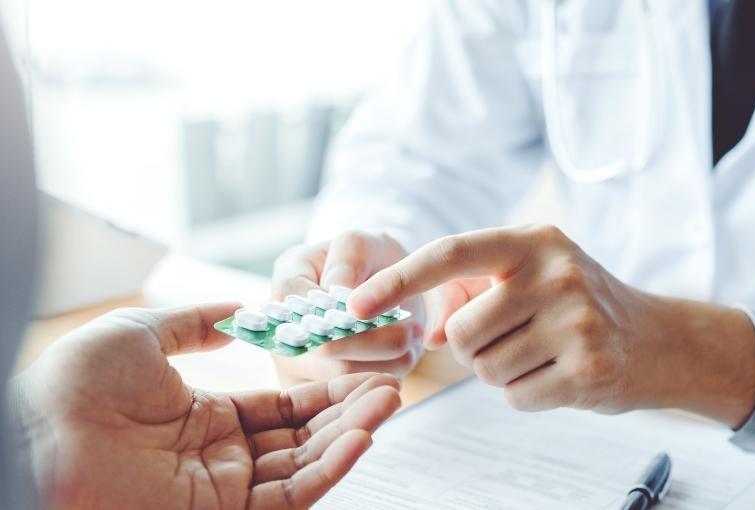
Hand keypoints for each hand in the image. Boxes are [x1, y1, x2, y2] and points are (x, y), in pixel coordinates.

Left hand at [15, 303, 401, 508]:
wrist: (35, 437)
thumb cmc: (73, 384)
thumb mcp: (140, 335)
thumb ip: (195, 323)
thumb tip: (242, 308)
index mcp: (205, 418)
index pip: (283, 406)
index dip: (324, 389)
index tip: (362, 370)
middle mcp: (221, 457)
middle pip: (303, 436)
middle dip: (348, 411)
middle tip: (391, 387)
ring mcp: (223, 489)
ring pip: (304, 465)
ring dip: (349, 435)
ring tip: (387, 402)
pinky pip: (289, 495)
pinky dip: (328, 470)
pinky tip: (359, 438)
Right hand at [270, 232, 424, 385]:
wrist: (383, 290)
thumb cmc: (369, 261)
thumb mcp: (364, 242)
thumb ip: (349, 256)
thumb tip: (337, 288)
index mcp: (286, 285)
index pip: (300, 305)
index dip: (340, 312)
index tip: (376, 308)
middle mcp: (282, 331)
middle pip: (324, 350)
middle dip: (372, 341)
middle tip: (410, 331)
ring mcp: (298, 367)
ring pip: (344, 377)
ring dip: (385, 361)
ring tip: (411, 340)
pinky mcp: (322, 392)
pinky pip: (355, 395)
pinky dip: (385, 378)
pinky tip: (403, 359)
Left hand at [348, 224, 754, 425]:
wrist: (659, 340)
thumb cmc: (580, 305)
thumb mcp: (532, 277)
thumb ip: (474, 292)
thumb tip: (425, 332)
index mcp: (535, 241)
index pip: (451, 253)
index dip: (398, 279)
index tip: (354, 304)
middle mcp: (556, 273)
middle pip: (462, 332)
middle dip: (473, 348)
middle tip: (513, 339)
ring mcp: (576, 321)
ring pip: (485, 370)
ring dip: (502, 372)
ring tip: (542, 353)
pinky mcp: (588, 368)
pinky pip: (515, 398)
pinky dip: (527, 395)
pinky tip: (559, 374)